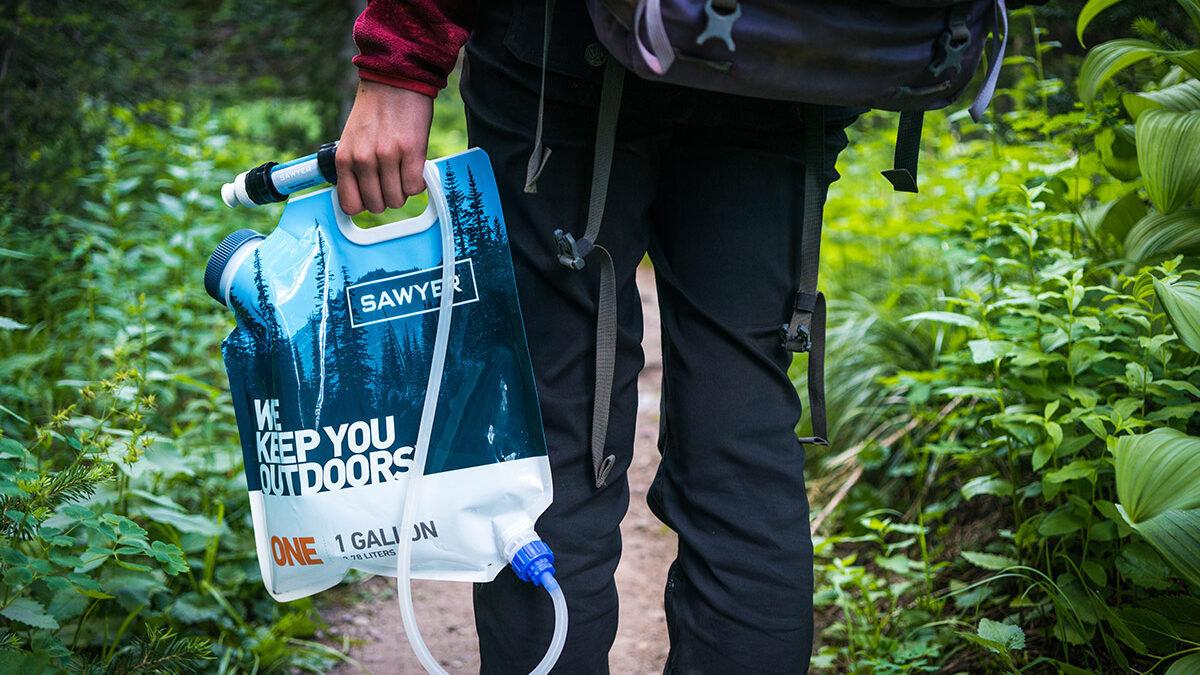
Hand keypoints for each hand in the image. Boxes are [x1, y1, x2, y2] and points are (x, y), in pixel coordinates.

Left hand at [336, 79, 434, 214]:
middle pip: (377, 205)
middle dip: (386, 198)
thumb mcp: (353, 138)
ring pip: (397, 199)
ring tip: (404, 174)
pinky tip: (416, 170)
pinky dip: (418, 184)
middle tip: (392, 182)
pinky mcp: (411, 152)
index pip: (350, 204)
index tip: (371, 198)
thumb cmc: (375, 109)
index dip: (364, 205)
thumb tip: (363, 193)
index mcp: (345, 158)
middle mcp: (364, 160)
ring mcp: (388, 157)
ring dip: (403, 191)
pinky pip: (415, 187)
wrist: (395, 79)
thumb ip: (355, 165)